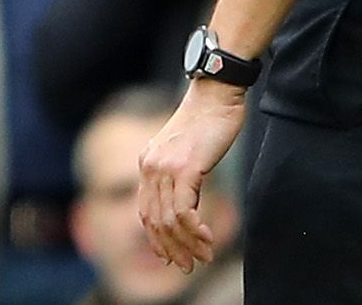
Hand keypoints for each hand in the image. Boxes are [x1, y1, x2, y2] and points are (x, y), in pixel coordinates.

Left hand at [139, 78, 247, 270]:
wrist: (216, 94)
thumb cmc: (207, 121)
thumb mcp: (186, 152)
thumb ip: (180, 176)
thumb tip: (186, 205)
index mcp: (147, 163)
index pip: (145, 211)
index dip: (157, 239)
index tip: (171, 257)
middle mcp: (150, 166)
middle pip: (155, 221)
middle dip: (172, 248)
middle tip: (189, 266)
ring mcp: (165, 167)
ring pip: (169, 220)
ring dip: (188, 244)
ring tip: (204, 257)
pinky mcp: (184, 168)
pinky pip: (184, 210)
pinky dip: (195, 230)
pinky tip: (207, 238)